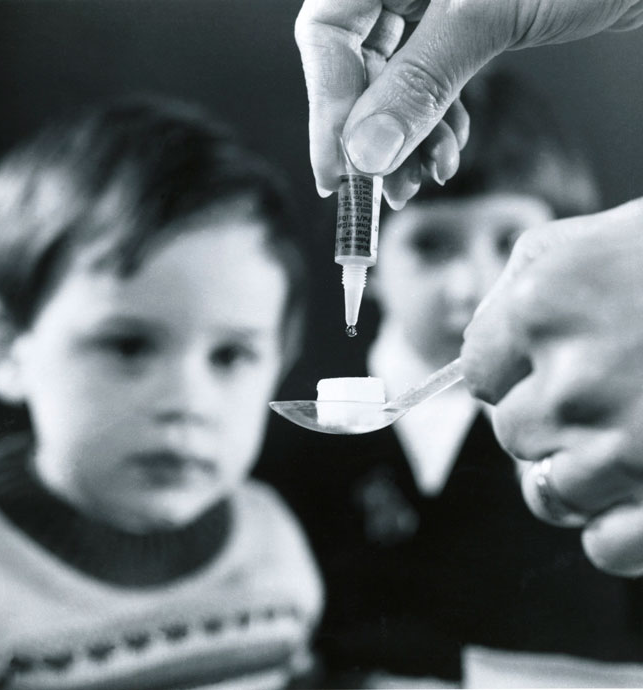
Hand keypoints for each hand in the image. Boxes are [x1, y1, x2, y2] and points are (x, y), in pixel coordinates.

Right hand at [296, 0, 642, 207]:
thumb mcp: (493, 12)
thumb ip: (423, 78)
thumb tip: (365, 153)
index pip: (326, 31)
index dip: (326, 107)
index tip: (337, 173)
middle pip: (355, 63)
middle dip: (371, 135)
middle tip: (383, 190)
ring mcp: (432, 1)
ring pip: (392, 82)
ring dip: (406, 141)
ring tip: (426, 178)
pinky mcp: (464, 27)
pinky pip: (430, 83)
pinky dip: (436, 126)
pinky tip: (448, 153)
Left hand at [461, 197, 642, 576]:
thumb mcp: (606, 234)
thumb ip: (527, 277)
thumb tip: (482, 335)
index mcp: (544, 306)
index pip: (478, 373)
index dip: (509, 374)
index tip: (539, 369)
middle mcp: (574, 382)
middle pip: (513, 435)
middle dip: (547, 420)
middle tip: (602, 397)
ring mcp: (625, 452)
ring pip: (548, 494)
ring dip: (579, 474)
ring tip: (627, 440)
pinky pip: (604, 546)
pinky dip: (618, 527)